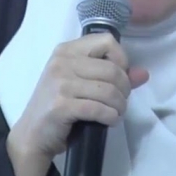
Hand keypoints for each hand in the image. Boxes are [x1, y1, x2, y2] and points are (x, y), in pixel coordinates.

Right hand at [7, 33, 149, 161]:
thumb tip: (144, 74)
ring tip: (116, 113)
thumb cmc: (59, 106)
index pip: (107, 41)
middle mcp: (62, 62)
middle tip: (120, 102)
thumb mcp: (82, 85)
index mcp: (67, 50)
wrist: (32, 134)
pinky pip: (99, 109)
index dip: (121, 59)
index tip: (119, 78)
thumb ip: (113, 76)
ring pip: (108, 91)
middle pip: (112, 69)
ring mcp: (60, 83)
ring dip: (119, 106)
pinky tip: (109, 121)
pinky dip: (110, 117)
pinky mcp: (61, 106)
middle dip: (124, 89)